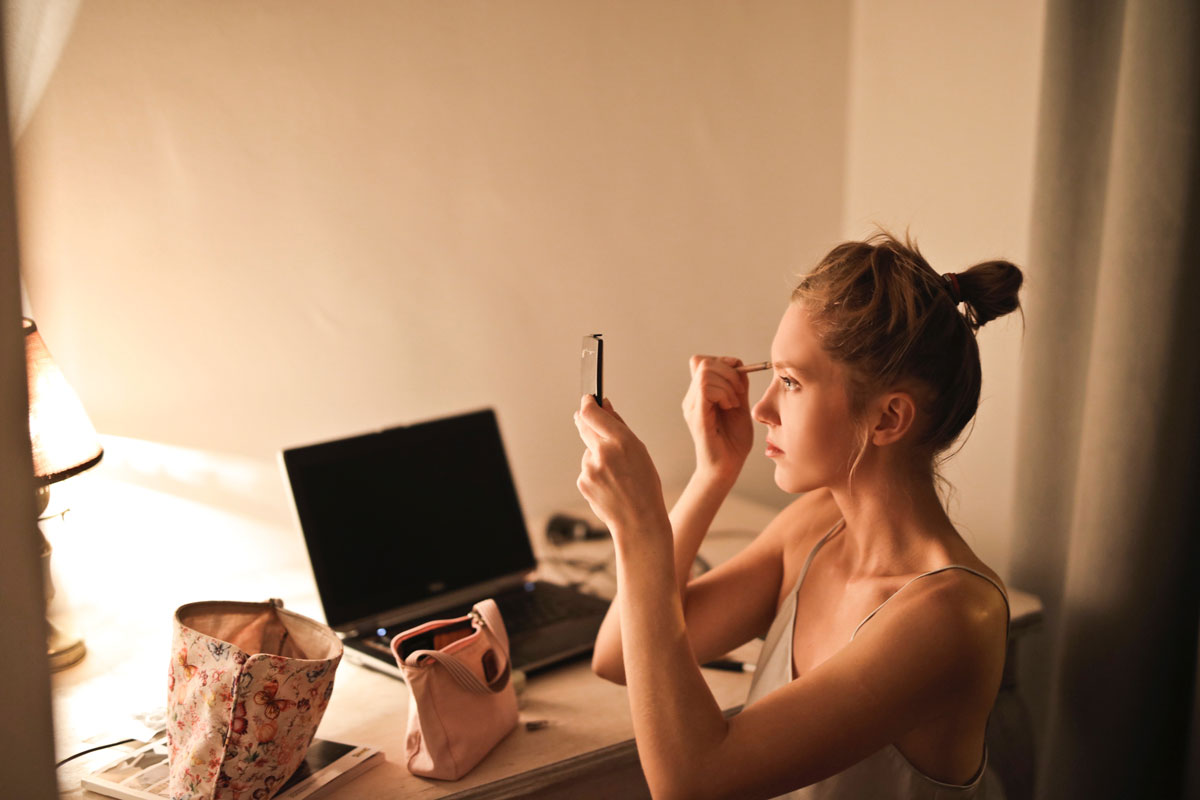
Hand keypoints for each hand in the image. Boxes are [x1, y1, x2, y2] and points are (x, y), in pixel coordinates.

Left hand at [574, 396, 669, 542]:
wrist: (639, 521)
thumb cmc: (645, 486)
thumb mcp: (640, 451)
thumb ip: (619, 426)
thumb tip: (605, 406)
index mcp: (622, 441)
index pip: (592, 413)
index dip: (587, 403)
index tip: (587, 399)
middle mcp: (603, 452)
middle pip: (583, 426)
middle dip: (585, 421)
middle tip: (588, 419)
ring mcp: (589, 468)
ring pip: (588, 452)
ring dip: (597, 456)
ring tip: (616, 474)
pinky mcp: (582, 482)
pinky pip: (587, 470)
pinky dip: (595, 473)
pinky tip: (610, 485)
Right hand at [681, 355, 752, 480]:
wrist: (727, 468)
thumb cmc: (733, 441)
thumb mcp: (740, 406)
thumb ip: (738, 386)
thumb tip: (738, 365)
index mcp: (700, 395)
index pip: (702, 361)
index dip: (722, 361)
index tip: (739, 377)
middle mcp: (692, 398)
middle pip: (704, 362)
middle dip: (728, 372)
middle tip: (739, 393)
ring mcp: (692, 406)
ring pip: (705, 372)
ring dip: (727, 384)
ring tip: (734, 403)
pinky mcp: (697, 416)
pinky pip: (705, 388)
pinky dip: (723, 393)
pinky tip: (730, 407)